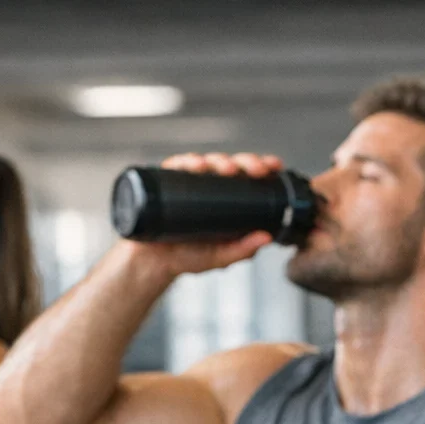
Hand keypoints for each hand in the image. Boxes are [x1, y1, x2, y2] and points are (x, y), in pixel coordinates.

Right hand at [126, 151, 283, 277]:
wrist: (153, 263)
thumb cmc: (186, 258)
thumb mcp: (219, 258)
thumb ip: (242, 251)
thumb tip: (266, 238)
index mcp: (225, 199)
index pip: (247, 175)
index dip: (261, 165)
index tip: (272, 166)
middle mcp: (208, 186)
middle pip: (231, 163)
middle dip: (245, 161)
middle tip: (254, 170)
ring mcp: (187, 182)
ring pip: (208, 160)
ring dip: (219, 160)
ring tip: (225, 169)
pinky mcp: (166, 181)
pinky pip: (178, 164)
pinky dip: (187, 161)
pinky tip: (195, 166)